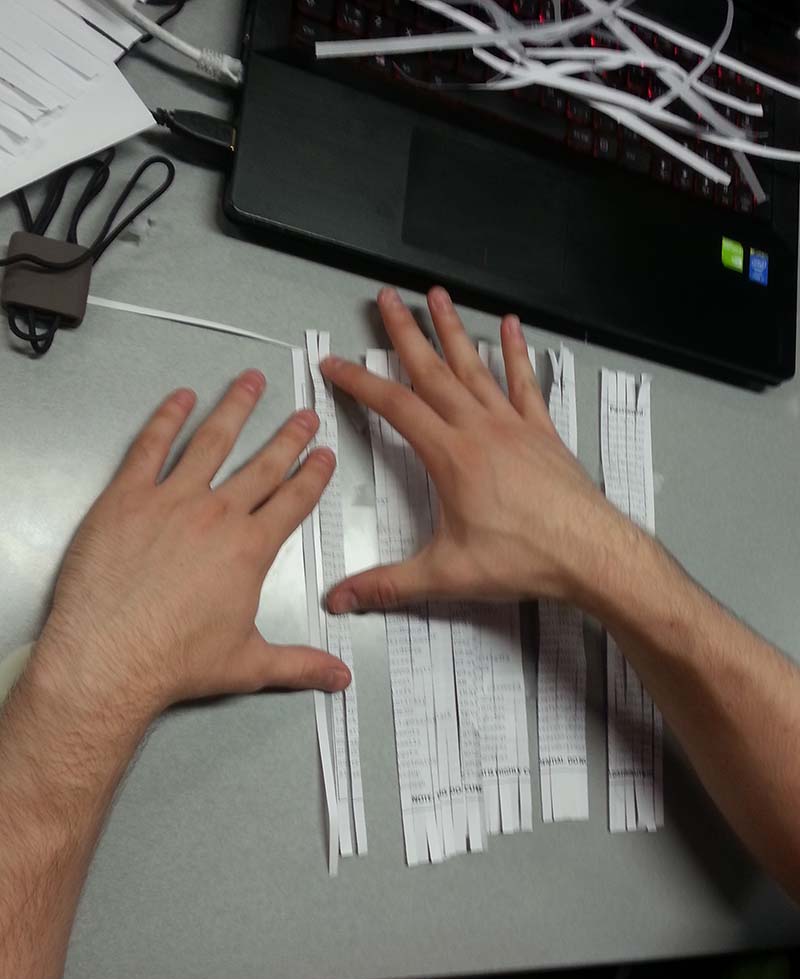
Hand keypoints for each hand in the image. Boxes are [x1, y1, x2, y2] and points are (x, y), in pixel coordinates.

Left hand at [37, 369, 350, 719]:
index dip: (312, 475)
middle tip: (304, 414)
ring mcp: (170, 501)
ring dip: (234, 409)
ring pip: (210, 442)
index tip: (323, 455)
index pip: (293, 502)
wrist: (110, 657)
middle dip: (288, 436)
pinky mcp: (126, 498)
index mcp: (249, 550)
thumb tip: (339, 678)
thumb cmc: (174, 661)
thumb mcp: (249, 665)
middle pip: (262, 464)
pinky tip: (179, 400)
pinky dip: (166, 419)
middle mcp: (216, 516)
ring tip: (250, 383)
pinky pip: (150, 447)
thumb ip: (300, 664)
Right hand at [321, 287, 623, 612]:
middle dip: (404, 332)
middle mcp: (481, 430)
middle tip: (387, 300)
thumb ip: (389, 585)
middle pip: (432, 369)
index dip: (359, 382)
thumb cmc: (529, 556)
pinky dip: (515, 353)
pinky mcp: (541, 433)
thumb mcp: (447, 575)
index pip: (394, 406)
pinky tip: (510, 328)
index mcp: (452, 456)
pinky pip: (525, 382)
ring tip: (436, 298)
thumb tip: (346, 598)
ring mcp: (514, 426)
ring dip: (451, 330)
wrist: (589, 552)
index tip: (336, 364)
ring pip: (474, 366)